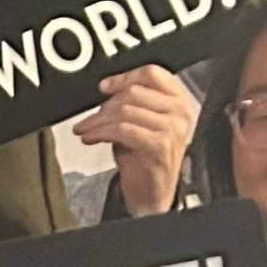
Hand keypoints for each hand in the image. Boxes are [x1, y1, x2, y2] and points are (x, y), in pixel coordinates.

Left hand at [74, 65, 197, 217]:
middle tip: (91, 118)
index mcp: (179, 100)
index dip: (124, 77)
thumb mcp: (140, 122)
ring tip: (86, 129)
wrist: (151, 193)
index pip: (153, 73)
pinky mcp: (160, 145)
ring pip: (125, 111)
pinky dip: (100, 132)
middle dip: (105, 105)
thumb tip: (106, 89)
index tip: (104, 86)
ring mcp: (172, 129)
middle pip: (134, 92)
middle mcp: (180, 112)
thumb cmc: (145, 158)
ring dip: (98, 120)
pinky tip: (91, 137)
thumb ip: (131, 103)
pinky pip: (122, 130)